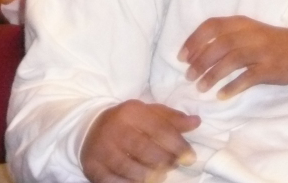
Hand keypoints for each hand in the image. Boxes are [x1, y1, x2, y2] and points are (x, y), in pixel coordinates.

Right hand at [81, 100, 199, 182]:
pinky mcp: (91, 166)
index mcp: (132, 112)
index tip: (190, 157)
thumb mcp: (150, 112)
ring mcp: (101, 149)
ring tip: (160, 176)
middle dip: (164, 161)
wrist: (91, 127)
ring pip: (128, 166)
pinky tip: (141, 182)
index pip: (159, 129)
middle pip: (145, 149)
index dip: (177, 145)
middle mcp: (115, 129)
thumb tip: (196, 122)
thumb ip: (173, 119)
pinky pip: (112, 180)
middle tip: (174, 166)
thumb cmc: (129, 121)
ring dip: (149, 175)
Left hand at [179, 16, 287, 98]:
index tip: (182, 57)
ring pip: (232, 60)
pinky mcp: (270, 68)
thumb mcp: (247, 32)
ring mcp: (262, 51)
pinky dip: (232, 87)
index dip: (194, 41)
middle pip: (219, 45)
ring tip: (201, 88)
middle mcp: (251, 34)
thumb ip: (225, 37)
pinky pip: (248, 78)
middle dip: (200, 62)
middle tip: (189, 77)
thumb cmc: (268, 42)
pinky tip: (221, 95)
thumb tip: (194, 54)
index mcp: (242, 23)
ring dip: (212, 75)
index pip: (212, 26)